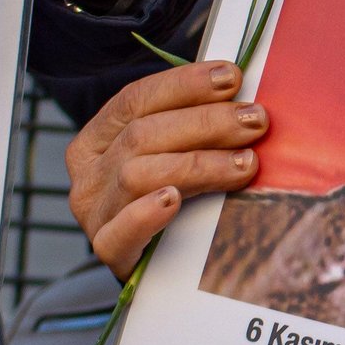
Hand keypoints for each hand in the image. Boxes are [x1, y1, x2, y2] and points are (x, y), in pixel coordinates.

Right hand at [66, 60, 268, 274]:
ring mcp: (94, 211)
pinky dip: (146, 214)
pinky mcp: (107, 251)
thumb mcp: (170, 152)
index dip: (185, 85)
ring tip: (244, 163)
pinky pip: (120, 233)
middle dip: (206, 123)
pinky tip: (174, 200)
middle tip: (255, 121)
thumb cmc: (169, 196)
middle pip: (143, 135)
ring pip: (138, 175)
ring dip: (197, 164)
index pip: (136, 99)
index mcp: (98, 137)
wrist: (154, 266)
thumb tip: (242, 94)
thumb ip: (191, 124)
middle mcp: (89, 171)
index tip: (232, 78)